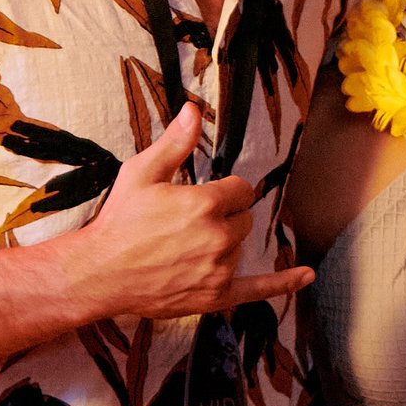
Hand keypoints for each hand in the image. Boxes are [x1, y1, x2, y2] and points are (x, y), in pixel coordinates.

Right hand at [66, 103, 312, 319]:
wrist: (99, 273)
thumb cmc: (118, 221)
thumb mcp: (141, 173)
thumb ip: (175, 143)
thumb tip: (193, 110)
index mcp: (204, 204)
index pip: (241, 190)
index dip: (223, 191)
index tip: (200, 197)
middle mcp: (217, 237)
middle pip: (244, 218)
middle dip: (224, 216)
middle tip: (186, 223)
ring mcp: (219, 269)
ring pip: (241, 247)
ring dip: (224, 244)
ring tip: (184, 247)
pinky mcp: (216, 295)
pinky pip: (259, 289)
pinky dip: (284, 283)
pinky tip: (306, 275)